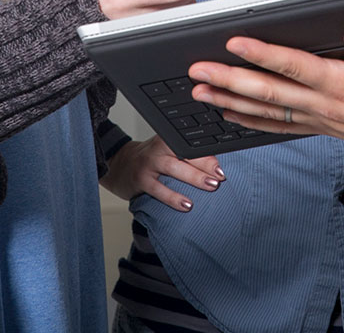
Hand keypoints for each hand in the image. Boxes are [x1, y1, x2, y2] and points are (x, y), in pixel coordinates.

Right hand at [101, 136, 224, 210]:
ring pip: (174, 168)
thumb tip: (217, 166)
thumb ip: (186, 154)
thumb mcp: (167, 150)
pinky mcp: (140, 179)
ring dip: (194, 177)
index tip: (224, 161)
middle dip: (206, 163)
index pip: (191, 142)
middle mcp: (159, 148)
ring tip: (211, 186)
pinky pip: (158, 189)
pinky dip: (173, 198)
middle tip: (222, 175)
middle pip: (185, 152)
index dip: (209, 151)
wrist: (119, 165)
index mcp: (169, 138)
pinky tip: (186, 205)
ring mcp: (149, 163)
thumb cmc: (151, 159)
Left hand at [187, 21, 343, 161]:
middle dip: (229, 80)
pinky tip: (234, 115)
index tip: (232, 41)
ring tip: (201, 92)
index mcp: (341, 84)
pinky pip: (280, 126)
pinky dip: (253, 120)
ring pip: (267, 111)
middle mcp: (325, 105)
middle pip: (268, 92)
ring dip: (232, 101)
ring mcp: (321, 120)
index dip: (261, 53)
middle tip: (197, 71)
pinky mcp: (324, 128)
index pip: (292, 66)